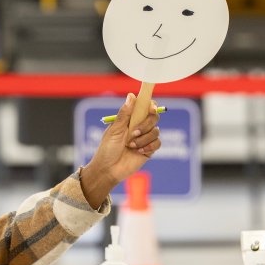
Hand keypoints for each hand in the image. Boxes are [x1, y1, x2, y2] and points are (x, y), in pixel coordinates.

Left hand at [79, 93, 160, 208]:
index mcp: (130, 119)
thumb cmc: (107, 149)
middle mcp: (139, 126)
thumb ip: (125, 114)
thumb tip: (131, 95)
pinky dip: (148, 146)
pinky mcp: (149, 150)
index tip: (151, 107)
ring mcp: (145, 138)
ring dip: (144, 138)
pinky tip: (138, 152)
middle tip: (133, 133)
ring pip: (156, 131)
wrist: (108, 169)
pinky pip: (157, 143)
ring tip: (131, 146)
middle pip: (154, 117)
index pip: (145, 106)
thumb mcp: (115, 130)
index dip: (150, 104)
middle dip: (145, 124)